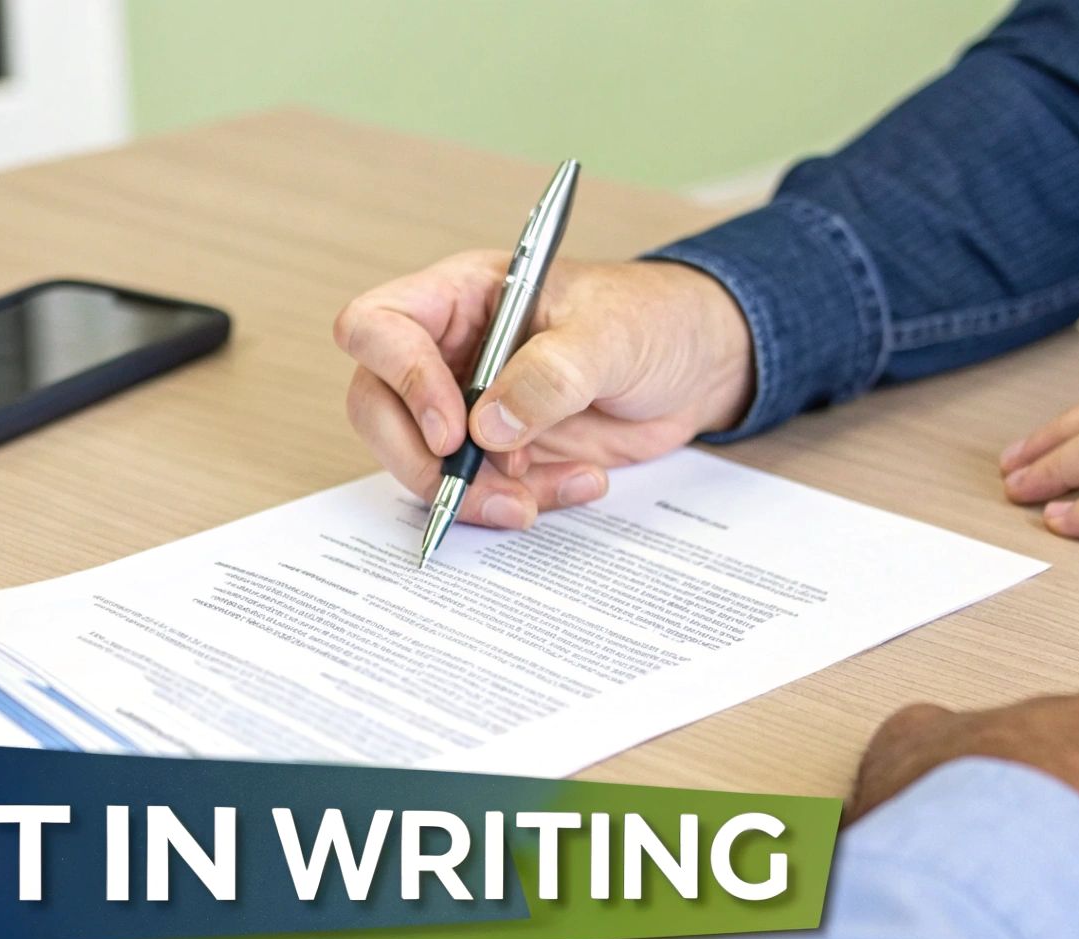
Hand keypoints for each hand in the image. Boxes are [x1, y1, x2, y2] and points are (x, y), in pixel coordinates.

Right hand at [335, 251, 754, 528]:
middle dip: (422, 461)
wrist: (700, 366)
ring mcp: (468, 405)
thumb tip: (489, 427)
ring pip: (421, 462)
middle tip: (482, 486)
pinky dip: (520, 502)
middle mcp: (449, 351)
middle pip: (378, 407)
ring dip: (472, 494)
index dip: (400, 378)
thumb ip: (551, 375)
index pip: (379, 326)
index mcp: (462, 297)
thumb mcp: (611, 336)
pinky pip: (477, 491)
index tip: (452, 429)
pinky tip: (578, 483)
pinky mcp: (498, 453)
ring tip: (535, 500)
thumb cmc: (653, 320)